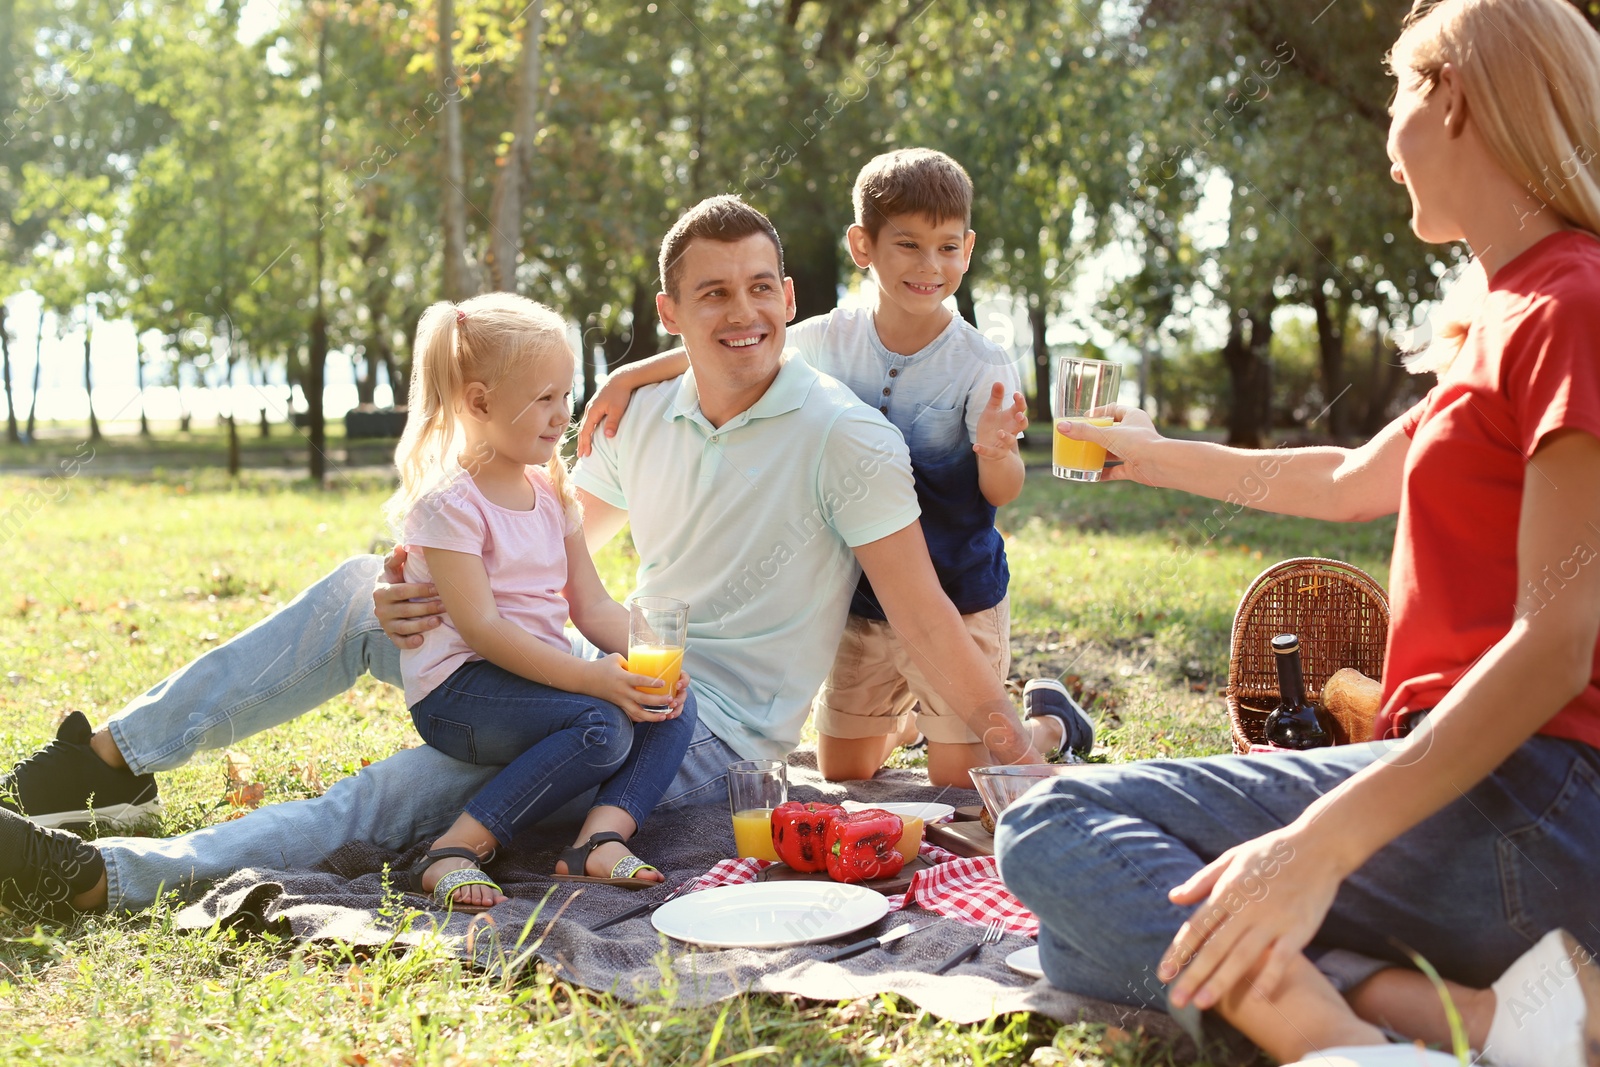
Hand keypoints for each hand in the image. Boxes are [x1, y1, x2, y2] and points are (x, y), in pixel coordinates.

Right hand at [372, 545, 445, 649]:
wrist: (385, 598)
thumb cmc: (394, 579)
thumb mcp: (392, 568)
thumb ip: (395, 558)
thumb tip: (401, 546)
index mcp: (382, 591)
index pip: (401, 591)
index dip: (420, 590)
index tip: (437, 588)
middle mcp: (381, 609)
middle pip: (406, 610)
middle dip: (427, 608)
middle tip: (445, 605)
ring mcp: (386, 623)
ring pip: (404, 627)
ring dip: (422, 625)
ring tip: (438, 621)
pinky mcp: (391, 635)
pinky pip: (399, 642)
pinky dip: (409, 643)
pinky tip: (421, 640)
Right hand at [576, 375, 637, 457]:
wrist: (621, 379)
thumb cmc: (620, 394)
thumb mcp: (618, 409)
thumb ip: (613, 423)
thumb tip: (607, 436)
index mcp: (593, 411)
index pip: (586, 431)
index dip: (585, 443)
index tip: (585, 454)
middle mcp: (590, 409)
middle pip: (583, 429)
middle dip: (581, 442)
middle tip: (580, 455)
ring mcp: (592, 406)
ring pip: (585, 424)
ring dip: (583, 436)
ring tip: (583, 446)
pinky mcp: (596, 405)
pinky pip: (589, 420)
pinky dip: (587, 428)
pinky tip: (590, 432)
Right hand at [582, 653, 681, 722]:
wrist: (585, 679)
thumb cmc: (602, 666)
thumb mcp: (616, 658)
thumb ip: (632, 663)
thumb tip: (647, 665)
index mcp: (622, 678)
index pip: (639, 680)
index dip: (652, 682)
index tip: (663, 683)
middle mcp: (622, 691)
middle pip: (642, 699)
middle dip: (658, 701)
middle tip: (671, 700)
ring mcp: (620, 701)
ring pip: (637, 713)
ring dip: (652, 716)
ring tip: (665, 716)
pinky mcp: (618, 707)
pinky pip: (631, 716)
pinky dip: (642, 719)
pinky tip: (653, 719)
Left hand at [973, 382, 1027, 461]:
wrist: (987, 445)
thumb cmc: (992, 426)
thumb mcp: (991, 410)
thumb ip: (995, 398)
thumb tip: (998, 381)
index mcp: (1011, 417)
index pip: (1020, 408)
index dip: (1020, 402)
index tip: (1016, 394)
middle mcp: (1011, 430)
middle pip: (1022, 425)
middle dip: (1022, 420)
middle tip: (1018, 414)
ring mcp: (1005, 443)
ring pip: (1010, 440)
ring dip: (1006, 437)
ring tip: (999, 432)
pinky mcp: (996, 453)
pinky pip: (991, 452)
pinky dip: (984, 450)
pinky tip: (975, 447)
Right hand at [1054, 404, 1163, 483]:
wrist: (1160, 465)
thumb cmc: (1138, 443)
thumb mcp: (1107, 435)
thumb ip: (1084, 432)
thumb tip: (1061, 427)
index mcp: (1133, 417)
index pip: (1114, 409)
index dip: (1100, 412)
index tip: (1084, 417)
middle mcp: (1135, 433)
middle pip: (1113, 431)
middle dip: (1096, 435)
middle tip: (1079, 437)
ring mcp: (1135, 451)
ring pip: (1114, 451)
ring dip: (1099, 455)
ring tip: (1081, 455)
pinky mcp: (1134, 467)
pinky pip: (1116, 470)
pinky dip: (1104, 473)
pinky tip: (1090, 475)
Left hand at [1157, 825, 1342, 1010]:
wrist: (1317, 846)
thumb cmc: (1270, 853)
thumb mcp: (1231, 858)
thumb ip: (1202, 881)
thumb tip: (1173, 898)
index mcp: (1227, 890)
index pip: (1197, 927)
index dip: (1179, 951)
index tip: (1163, 974)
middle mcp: (1246, 908)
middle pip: (1214, 946)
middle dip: (1193, 975)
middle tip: (1176, 1001)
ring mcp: (1273, 920)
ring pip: (1242, 956)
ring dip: (1221, 981)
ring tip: (1202, 1003)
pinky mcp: (1299, 929)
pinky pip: (1282, 958)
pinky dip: (1270, 977)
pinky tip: (1257, 998)